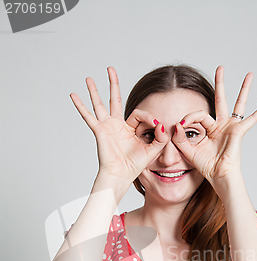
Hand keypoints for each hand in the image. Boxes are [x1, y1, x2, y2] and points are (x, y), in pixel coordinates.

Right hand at [69, 67, 168, 181]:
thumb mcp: (153, 150)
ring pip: (99, 104)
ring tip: (89, 78)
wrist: (120, 175)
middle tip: (110, 69)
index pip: (138, 113)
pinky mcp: (99, 130)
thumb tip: (162, 124)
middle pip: (114, 99)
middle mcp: (116, 125)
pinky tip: (73, 95)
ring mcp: (106, 127)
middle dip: (113, 84)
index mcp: (129, 129)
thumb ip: (161, 137)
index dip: (149, 118)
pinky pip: (88, 116)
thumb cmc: (133, 166)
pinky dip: (80, 106)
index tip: (156, 126)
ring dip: (94, 91)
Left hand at [171, 66, 256, 184]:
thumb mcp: (188, 151)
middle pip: (221, 99)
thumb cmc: (206, 166)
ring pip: (239, 103)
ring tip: (249, 74)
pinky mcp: (239, 131)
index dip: (189, 118)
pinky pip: (253, 118)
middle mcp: (222, 125)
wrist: (219, 176)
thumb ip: (180, 138)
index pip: (198, 115)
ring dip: (244, 88)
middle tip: (220, 68)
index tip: (180, 125)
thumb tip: (177, 123)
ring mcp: (232, 127)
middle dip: (220, 83)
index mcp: (210, 129)